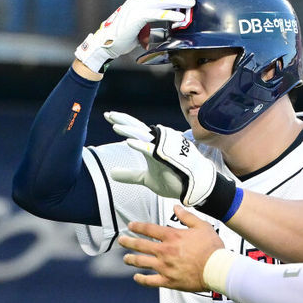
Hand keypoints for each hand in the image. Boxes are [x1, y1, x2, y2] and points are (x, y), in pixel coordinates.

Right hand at [75, 0, 194, 73]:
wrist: (107, 45)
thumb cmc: (125, 39)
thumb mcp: (144, 31)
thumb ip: (156, 28)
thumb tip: (170, 30)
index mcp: (139, 3)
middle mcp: (137, 2)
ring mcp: (135, 8)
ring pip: (159, 1)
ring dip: (176, 1)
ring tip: (191, 3)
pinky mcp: (135, 17)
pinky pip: (155, 14)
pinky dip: (169, 14)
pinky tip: (180, 17)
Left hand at [106, 112, 235, 216]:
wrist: (194, 188)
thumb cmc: (174, 180)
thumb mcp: (146, 179)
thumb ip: (130, 175)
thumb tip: (111, 173)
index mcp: (153, 145)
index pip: (136, 130)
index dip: (122, 122)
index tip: (108, 117)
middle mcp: (159, 142)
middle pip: (138, 127)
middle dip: (123, 120)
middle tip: (108, 114)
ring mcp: (165, 148)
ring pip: (145, 135)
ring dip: (130, 130)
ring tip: (115, 126)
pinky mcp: (169, 156)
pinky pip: (152, 149)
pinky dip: (141, 145)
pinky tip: (128, 142)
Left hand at [118, 205, 224, 291]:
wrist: (217, 269)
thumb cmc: (212, 249)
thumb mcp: (202, 226)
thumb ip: (187, 216)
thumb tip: (176, 207)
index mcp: (172, 237)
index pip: (149, 229)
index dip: (138, 227)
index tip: (131, 226)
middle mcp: (164, 251)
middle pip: (140, 245)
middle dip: (128, 242)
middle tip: (122, 240)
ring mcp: (164, 267)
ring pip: (141, 262)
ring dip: (131, 259)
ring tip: (126, 258)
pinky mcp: (168, 281)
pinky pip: (150, 281)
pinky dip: (141, 279)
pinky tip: (137, 277)